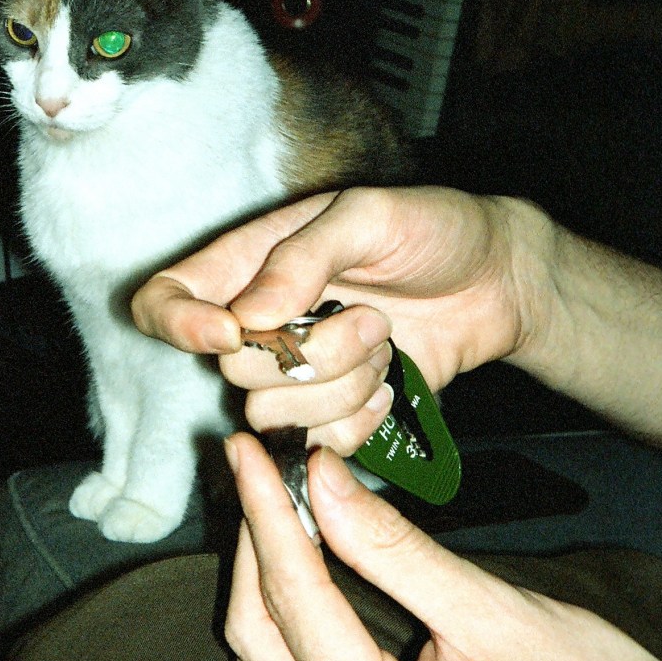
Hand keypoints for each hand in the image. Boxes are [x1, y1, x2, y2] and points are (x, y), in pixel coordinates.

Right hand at [132, 186, 544, 452]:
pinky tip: (391, 380)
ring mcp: (295, 374)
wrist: (496, 280)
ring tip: (385, 340)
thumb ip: (304, 256)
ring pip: (273, 415)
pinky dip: (360, 420)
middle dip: (307, 355)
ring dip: (343, 385)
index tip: (233, 332)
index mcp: (248, 263)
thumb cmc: (432, 229)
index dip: (178, 325)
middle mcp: (259, 324)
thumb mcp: (369, 216)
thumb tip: (247, 314)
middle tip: (370, 316)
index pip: (165, 299)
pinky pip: (318, 445)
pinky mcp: (332, 414)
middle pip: (230, 371)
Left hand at [223, 432, 661, 660]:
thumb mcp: (490, 612)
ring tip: (267, 498)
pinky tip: (295, 551)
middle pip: (260, 633)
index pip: (296, 602)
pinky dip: (285, 603)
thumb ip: (393, 549)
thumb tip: (321, 481)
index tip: (250, 456)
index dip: (267, 516)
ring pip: (266, 654)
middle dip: (252, 542)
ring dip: (261, 571)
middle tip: (252, 468)